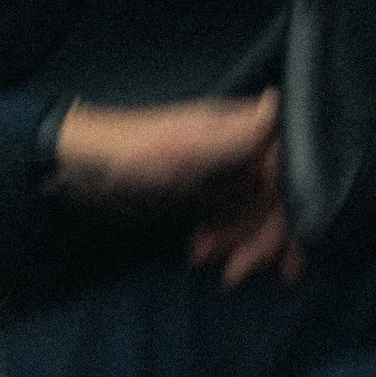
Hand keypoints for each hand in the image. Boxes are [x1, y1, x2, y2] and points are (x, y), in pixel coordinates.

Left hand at [51, 93, 302, 285]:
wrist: (79, 167)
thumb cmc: (131, 152)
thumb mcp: (185, 148)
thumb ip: (237, 134)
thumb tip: (280, 103)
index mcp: (245, 128)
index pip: (293, 173)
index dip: (296, 212)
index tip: (292, 252)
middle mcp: (242, 146)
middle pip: (278, 199)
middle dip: (261, 239)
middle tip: (235, 273)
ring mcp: (225, 170)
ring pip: (256, 213)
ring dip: (238, 243)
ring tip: (201, 259)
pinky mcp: (206, 191)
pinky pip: (232, 219)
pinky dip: (223, 239)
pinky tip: (199, 254)